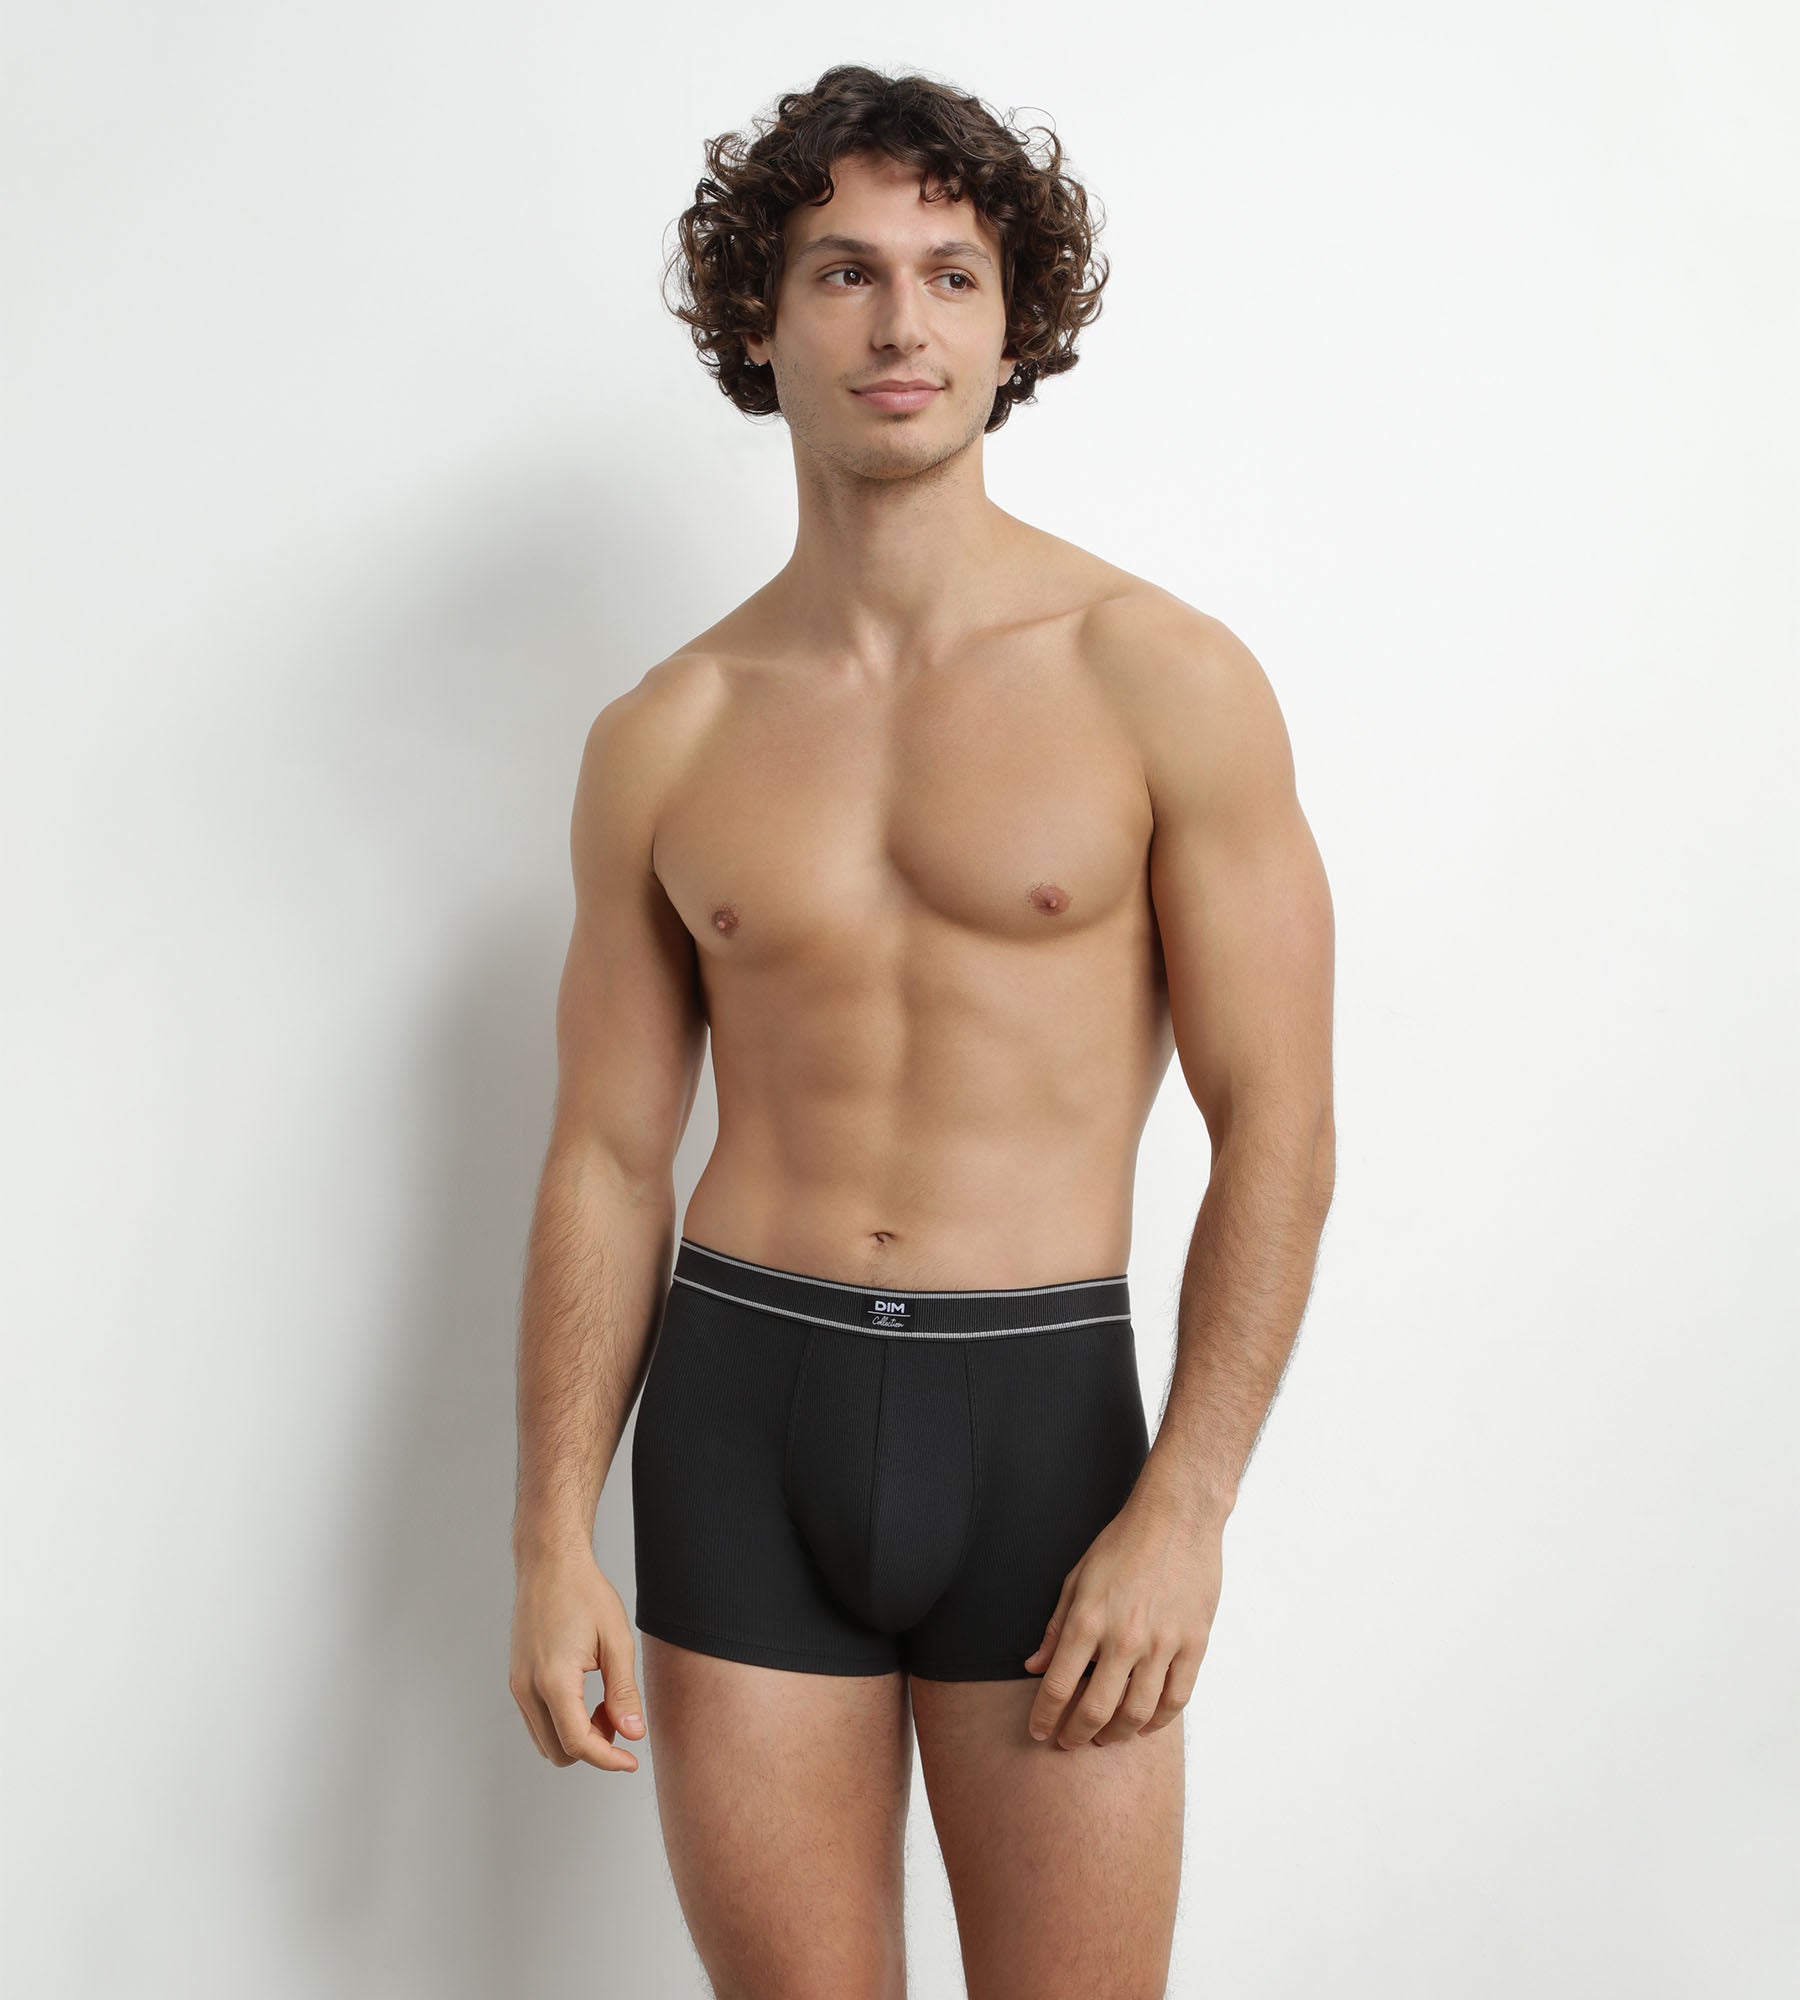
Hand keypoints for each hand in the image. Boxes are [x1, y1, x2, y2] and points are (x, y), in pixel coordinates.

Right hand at [508, 1546, 646, 1771]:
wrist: (550, 1563)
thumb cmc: (585, 1594)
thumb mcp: (617, 1641)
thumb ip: (624, 1693)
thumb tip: (632, 1735)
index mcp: (553, 1679)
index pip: (578, 1743)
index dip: (608, 1760)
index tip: (631, 1760)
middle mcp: (527, 1688)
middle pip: (558, 1751)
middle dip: (593, 1746)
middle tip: (619, 1716)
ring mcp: (517, 1684)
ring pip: (545, 1740)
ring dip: (576, 1736)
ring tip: (603, 1703)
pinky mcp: (516, 1679)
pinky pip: (537, 1720)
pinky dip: (562, 1722)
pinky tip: (584, 1695)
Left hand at [1022, 1486, 1222, 1748]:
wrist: (1177, 1518)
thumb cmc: (1122, 1543)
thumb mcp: (1077, 1578)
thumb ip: (1056, 1627)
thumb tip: (1034, 1666)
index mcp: (1088, 1619)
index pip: (1057, 1686)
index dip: (1044, 1717)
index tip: (1038, 1732)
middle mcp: (1124, 1637)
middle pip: (1096, 1710)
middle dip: (1077, 1735)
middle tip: (1069, 1742)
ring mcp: (1163, 1644)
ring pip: (1138, 1713)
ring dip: (1117, 1735)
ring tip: (1104, 1738)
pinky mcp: (1194, 1644)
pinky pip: (1176, 1699)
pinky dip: (1158, 1721)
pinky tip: (1144, 1725)